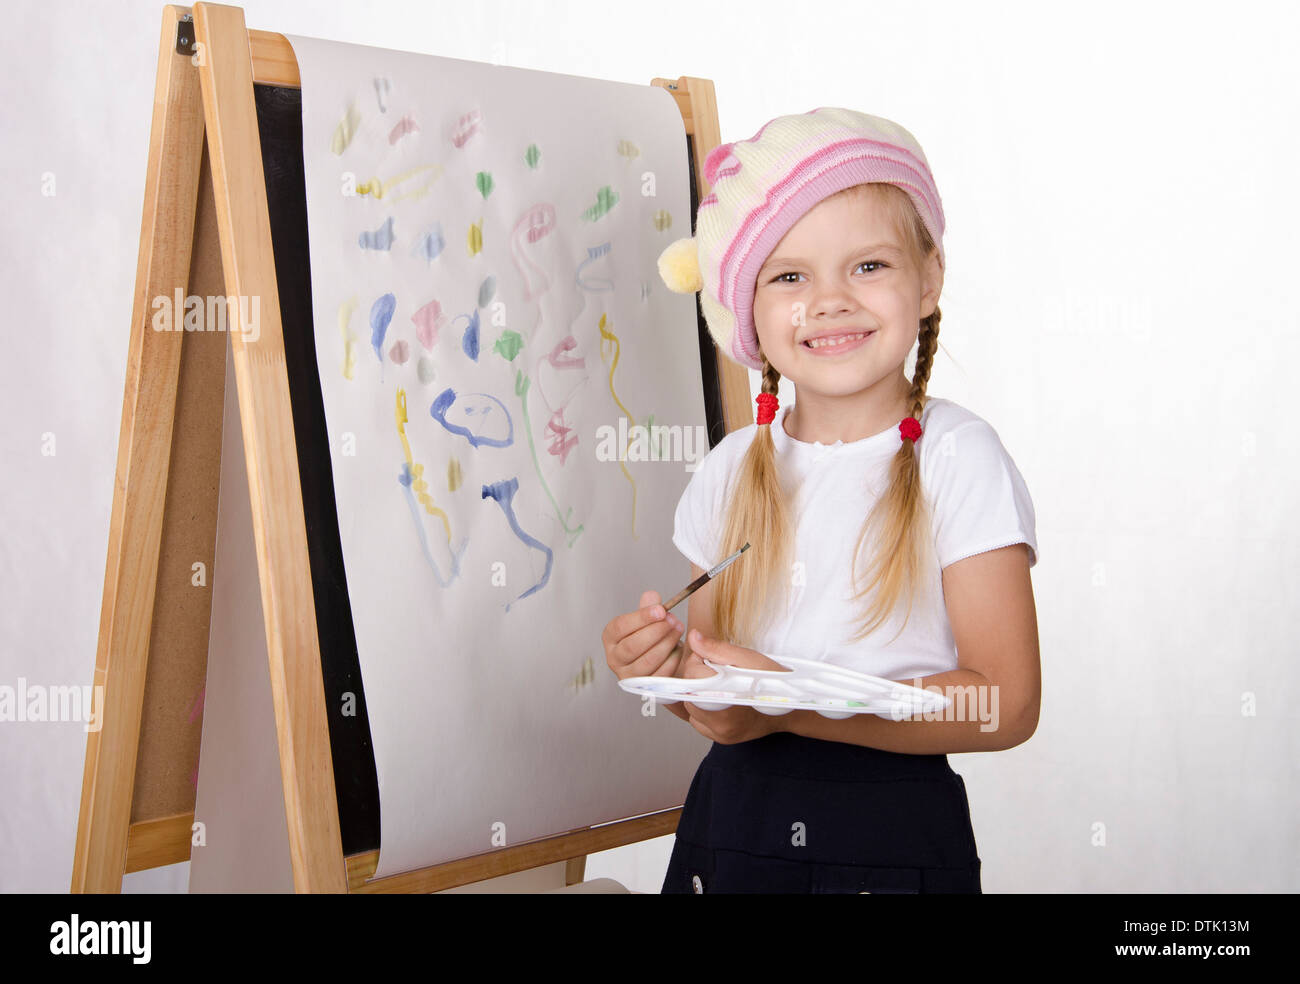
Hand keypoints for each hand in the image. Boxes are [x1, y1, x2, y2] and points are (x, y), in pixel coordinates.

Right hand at [601, 590, 686, 681]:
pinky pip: (660, 673)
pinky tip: (679, 647)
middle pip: (633, 645)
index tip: (661, 610)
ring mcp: (628, 675)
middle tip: (673, 620)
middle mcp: (614, 658)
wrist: (656, 662)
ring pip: (648, 660)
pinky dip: (672, 659)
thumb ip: (648, 608)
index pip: (621, 626)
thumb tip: (651, 596)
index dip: (642, 617)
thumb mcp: (645, 620)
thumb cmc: (647, 638)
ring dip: (667, 643)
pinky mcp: (644, 687)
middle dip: (657, 631)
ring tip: (678, 630)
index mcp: (611, 637)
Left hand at [679, 629, 788, 744]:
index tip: (715, 659)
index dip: (700, 660)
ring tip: (723, 686)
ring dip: (700, 692)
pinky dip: (704, 707)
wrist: (791, 710)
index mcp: (726, 700)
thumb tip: (694, 638)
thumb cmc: (775, 683)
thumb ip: (718, 649)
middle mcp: (720, 724)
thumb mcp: (750, 659)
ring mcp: (719, 734)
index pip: (691, 674)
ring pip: (690, 706)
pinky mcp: (719, 739)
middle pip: (688, 691)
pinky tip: (722, 700)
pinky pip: (698, 719)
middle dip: (699, 677)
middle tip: (722, 672)